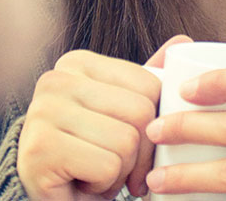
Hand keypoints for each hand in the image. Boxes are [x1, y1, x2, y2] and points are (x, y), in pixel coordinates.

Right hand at [19, 35, 193, 199]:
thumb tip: (183, 41)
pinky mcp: (41, 148)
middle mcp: (55, 80)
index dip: (154, 124)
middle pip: (141, 113)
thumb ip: (146, 79)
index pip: (149, 84)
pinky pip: (107, 167)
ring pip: (126, 142)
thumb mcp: (122, 114)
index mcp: (77, 63)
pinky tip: (81, 183)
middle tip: (114, 165)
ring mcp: (43, 111)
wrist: (55, 200)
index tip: (132, 144)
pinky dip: (103, 185)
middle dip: (139, 153)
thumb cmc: (91, 157)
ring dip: (120, 171)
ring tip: (95, 173)